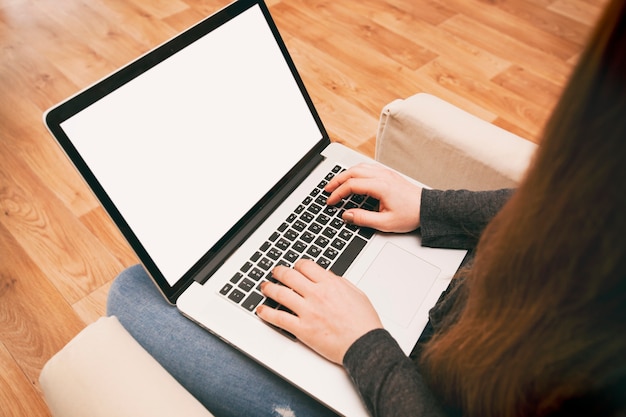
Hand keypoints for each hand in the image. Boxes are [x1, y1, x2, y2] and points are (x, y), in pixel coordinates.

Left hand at [256, 260, 382, 363]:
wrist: (365, 344)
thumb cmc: (363, 322)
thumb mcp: (356, 293)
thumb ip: (339, 282)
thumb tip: (326, 276)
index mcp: (330, 284)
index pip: (305, 266)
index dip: (296, 265)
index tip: (294, 267)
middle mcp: (316, 294)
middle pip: (289, 276)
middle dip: (279, 272)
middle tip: (275, 272)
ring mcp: (308, 311)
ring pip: (280, 294)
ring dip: (269, 288)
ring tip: (264, 287)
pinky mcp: (302, 329)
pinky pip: (279, 318)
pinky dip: (266, 313)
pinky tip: (261, 310)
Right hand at [325, 163, 422, 232]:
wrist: (428, 208)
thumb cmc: (411, 215)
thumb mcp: (385, 223)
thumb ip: (363, 219)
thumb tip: (347, 215)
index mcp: (380, 186)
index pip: (351, 185)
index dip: (338, 193)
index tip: (331, 201)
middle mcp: (382, 176)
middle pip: (352, 172)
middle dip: (337, 180)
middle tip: (327, 190)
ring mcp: (385, 173)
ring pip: (359, 167)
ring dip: (345, 174)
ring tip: (336, 183)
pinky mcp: (388, 174)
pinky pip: (367, 167)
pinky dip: (355, 172)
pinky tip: (352, 178)